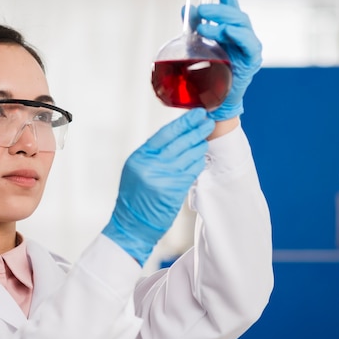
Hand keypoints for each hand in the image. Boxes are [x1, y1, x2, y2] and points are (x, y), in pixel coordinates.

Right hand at [102, 109, 214, 265]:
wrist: (132, 225)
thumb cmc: (134, 197)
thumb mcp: (136, 170)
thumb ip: (152, 155)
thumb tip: (174, 138)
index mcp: (140, 158)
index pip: (164, 134)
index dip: (182, 123)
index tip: (196, 114)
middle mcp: (151, 166)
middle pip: (179, 142)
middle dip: (196, 130)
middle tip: (207, 121)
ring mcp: (163, 178)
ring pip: (188, 156)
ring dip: (199, 146)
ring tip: (205, 138)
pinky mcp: (174, 190)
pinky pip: (191, 172)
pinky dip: (198, 163)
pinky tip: (201, 158)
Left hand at [196, 0, 262, 120]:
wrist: (216, 103)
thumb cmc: (209, 77)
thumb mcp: (199, 48)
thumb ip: (196, 28)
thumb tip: (186, 9)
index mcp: (231, 32)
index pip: (229, 5)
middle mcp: (243, 36)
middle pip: (235, 13)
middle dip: (218, 7)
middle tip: (200, 8)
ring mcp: (249, 48)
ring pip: (241, 25)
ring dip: (222, 20)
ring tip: (204, 24)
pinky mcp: (252, 60)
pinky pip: (248, 43)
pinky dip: (237, 35)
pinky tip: (225, 32)